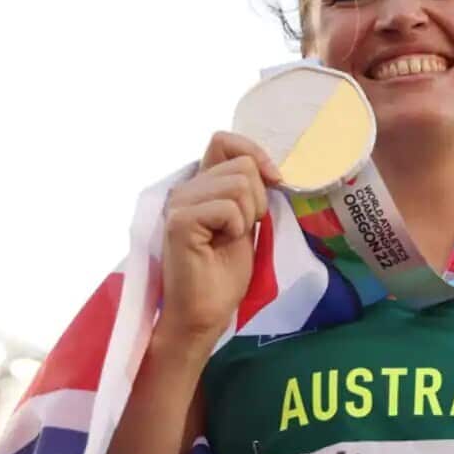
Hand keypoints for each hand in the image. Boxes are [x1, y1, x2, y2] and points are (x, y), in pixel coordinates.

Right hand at [157, 131, 281, 357]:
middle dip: (257, 199)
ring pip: (239, 184)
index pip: (225, 141)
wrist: (206, 313)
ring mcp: (179, 203)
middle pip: (242, 165)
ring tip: (229, 238)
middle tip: (240, 230)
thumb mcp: (245, 221)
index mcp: (200, 185)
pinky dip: (235, 228)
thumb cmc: (224, 273)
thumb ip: (248, 191)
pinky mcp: (179, 221)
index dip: (255, 154)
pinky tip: (220, 245)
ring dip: (247, 216)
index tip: (274, 181)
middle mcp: (185, 187)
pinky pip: (227, 207)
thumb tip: (269, 169)